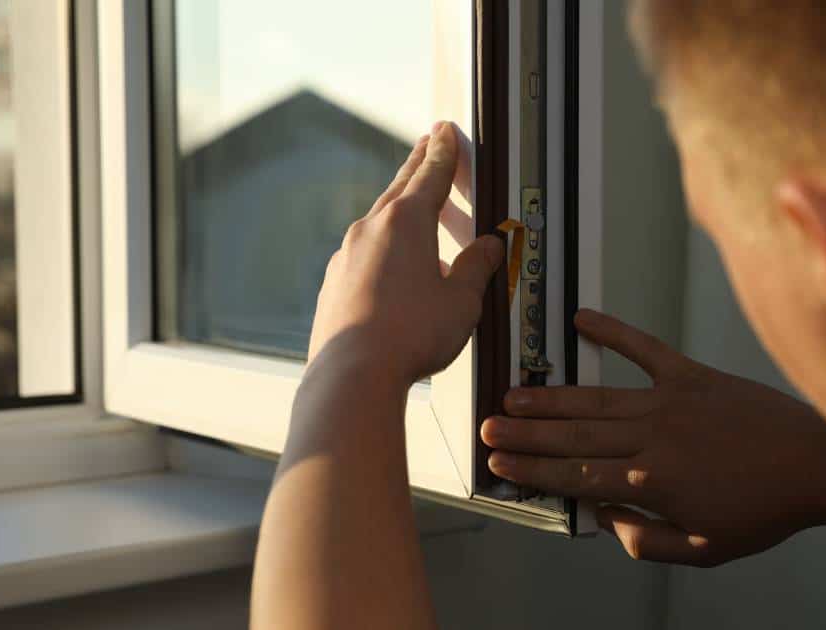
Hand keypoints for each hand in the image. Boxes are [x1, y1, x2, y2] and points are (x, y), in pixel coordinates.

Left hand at [307, 121, 502, 384]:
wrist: (354, 373)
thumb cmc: (410, 334)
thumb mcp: (462, 299)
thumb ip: (477, 267)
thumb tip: (490, 247)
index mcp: (407, 222)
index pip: (431, 175)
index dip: (443, 151)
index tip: (445, 131)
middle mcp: (371, 230)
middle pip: (399, 188)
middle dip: (417, 166)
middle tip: (427, 145)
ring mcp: (348, 255)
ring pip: (379, 221)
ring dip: (400, 211)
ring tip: (418, 214)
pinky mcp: (335, 282)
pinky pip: (365, 254)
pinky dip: (384, 249)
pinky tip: (395, 269)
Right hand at [481, 310, 825, 566]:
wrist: (818, 465)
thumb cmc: (765, 512)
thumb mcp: (704, 549)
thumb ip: (645, 540)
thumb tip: (602, 517)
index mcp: (651, 482)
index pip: (575, 477)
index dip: (532, 471)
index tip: (498, 466)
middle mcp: (651, 437)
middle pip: (573, 436)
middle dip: (525, 434)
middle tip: (486, 429)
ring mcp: (670, 400)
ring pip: (594, 398)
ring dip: (550, 397)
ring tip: (513, 396)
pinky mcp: (692, 375)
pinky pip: (644, 348)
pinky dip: (612, 331)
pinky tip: (582, 318)